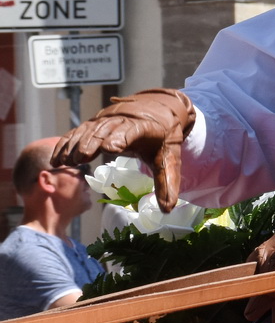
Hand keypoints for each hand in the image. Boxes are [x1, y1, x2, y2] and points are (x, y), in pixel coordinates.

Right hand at [53, 88, 196, 210]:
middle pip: (105, 129)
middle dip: (92, 142)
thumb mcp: (169, 159)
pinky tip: (58, 159)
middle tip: (81, 159)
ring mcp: (107, 120)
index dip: (121, 137)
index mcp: (146, 128)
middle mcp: (124, 120)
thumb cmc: (161, 140)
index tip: (110, 148)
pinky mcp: (95, 123)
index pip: (132, 131)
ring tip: (66, 162)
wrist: (157, 113)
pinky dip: (66, 143)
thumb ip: (167, 183)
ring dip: (76, 144)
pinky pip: (78, 132)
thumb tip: (168, 209)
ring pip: (88, 130)